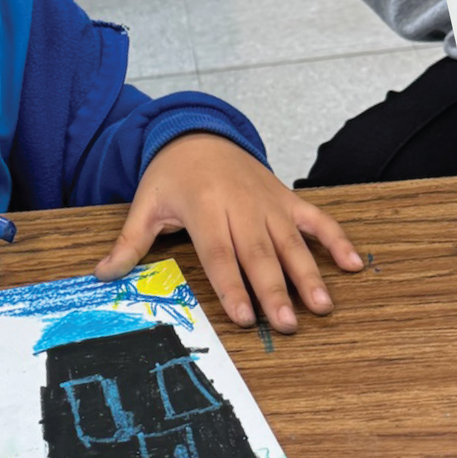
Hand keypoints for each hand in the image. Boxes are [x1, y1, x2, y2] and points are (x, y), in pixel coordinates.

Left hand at [94, 134, 363, 327]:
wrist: (201, 133)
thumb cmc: (172, 175)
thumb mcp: (144, 205)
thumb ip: (129, 243)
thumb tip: (102, 275)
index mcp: (205, 208)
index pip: (220, 254)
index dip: (233, 286)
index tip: (246, 317)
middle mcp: (241, 206)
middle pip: (259, 254)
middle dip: (275, 291)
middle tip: (289, 324)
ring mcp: (269, 203)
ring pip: (291, 242)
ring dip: (309, 274)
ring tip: (322, 306)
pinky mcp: (287, 199)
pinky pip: (317, 220)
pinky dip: (337, 240)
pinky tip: (354, 265)